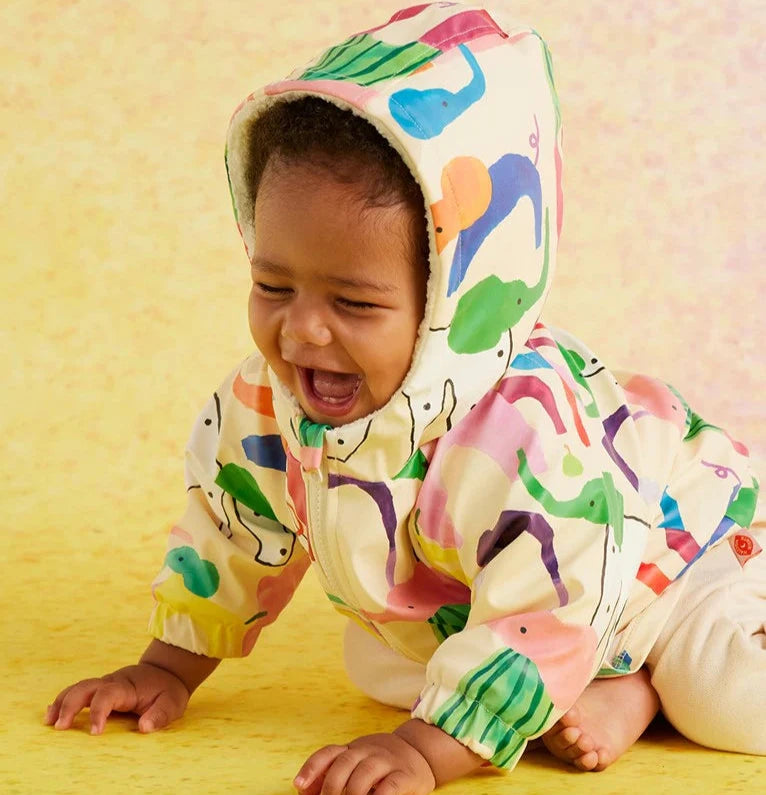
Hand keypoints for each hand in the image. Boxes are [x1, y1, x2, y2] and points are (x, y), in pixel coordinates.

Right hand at [44, 663, 189, 734]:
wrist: (167, 671)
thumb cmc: (168, 690)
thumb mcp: (172, 702)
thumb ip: (160, 715)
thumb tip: (144, 728)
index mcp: (128, 686)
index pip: (108, 694)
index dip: (99, 712)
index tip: (95, 733)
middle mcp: (112, 682)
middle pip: (85, 687)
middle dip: (70, 705)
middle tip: (60, 727)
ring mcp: (105, 684)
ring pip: (78, 687)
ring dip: (62, 703)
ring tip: (50, 722)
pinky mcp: (101, 688)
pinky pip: (78, 691)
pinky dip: (64, 700)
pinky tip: (52, 714)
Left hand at [294, 732, 436, 794]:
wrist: (420, 753)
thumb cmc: (380, 767)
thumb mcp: (356, 765)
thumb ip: (332, 775)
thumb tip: (304, 790)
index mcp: (353, 749)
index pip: (329, 753)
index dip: (312, 767)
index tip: (299, 785)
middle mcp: (368, 750)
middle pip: (344, 763)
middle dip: (331, 787)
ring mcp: (387, 761)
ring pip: (365, 773)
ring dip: (352, 793)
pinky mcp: (405, 775)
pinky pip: (390, 786)